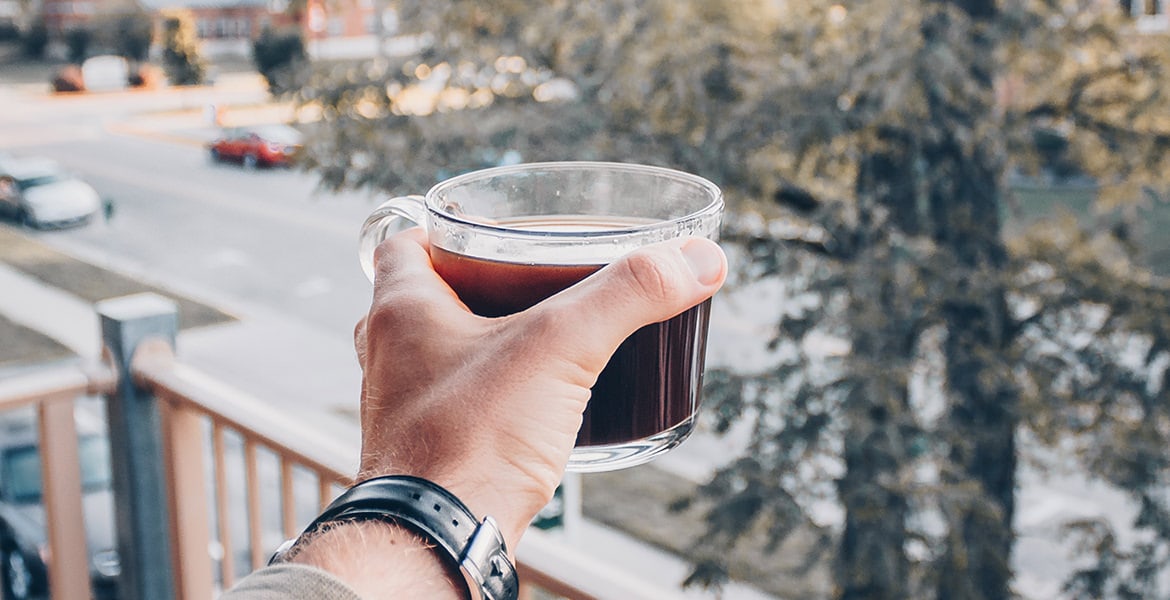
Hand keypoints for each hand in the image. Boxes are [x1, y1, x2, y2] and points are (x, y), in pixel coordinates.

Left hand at [353, 228, 726, 547]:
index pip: (402, 242)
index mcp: (401, 311)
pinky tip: (533, 407)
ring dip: (480, 344)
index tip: (493, 233)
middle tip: (528, 283)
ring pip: (437, 356)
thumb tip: (698, 261)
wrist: (441, 539)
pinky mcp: (425, 453)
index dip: (446, 229)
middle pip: (424, 298)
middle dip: (475, 285)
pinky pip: (453, 408)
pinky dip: (487, 398)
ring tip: (537, 342)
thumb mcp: (561, 347)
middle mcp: (390, 357)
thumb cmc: (473, 440)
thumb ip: (630, 294)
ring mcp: (403, 409)